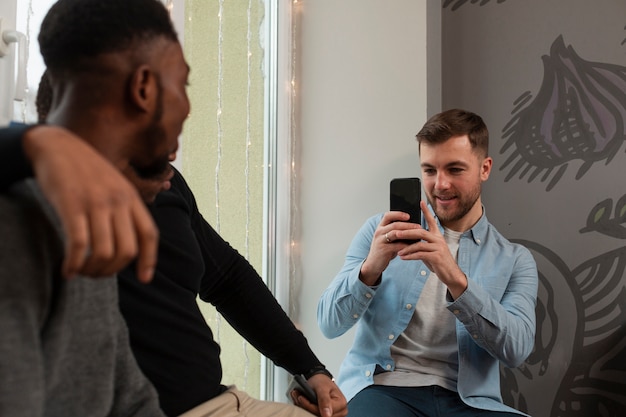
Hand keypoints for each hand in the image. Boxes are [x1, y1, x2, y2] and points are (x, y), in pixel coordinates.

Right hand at [22, 125, 157, 281]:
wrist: (57, 145)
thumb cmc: (86, 170)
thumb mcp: (114, 184)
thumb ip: (124, 209)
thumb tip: (128, 241)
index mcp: (131, 197)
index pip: (149, 234)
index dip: (149, 259)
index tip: (145, 278)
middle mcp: (117, 201)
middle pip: (127, 250)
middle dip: (113, 270)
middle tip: (97, 274)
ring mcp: (95, 203)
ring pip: (104, 252)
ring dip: (93, 270)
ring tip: (82, 272)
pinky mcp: (71, 205)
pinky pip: (79, 245)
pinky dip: (74, 264)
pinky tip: (68, 270)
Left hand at [291, 374, 347, 416]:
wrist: (320, 379)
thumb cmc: (322, 381)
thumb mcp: (322, 387)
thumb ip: (324, 401)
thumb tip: (327, 415)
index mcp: (341, 404)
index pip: (323, 412)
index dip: (310, 406)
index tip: (301, 398)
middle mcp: (340, 411)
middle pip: (319, 415)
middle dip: (307, 406)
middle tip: (298, 396)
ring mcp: (333, 414)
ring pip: (315, 416)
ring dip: (305, 407)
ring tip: (299, 397)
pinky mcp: (325, 415)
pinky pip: (314, 414)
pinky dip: (307, 408)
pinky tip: (303, 401)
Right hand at [359, 211, 419, 285]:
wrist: (374, 263)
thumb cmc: (384, 250)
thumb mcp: (389, 239)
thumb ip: (397, 232)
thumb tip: (414, 228)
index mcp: (380, 227)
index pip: (388, 215)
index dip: (398, 214)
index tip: (409, 215)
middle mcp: (379, 232)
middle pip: (394, 224)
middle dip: (408, 225)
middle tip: (419, 226)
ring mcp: (380, 240)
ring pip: (395, 233)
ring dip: (408, 233)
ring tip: (418, 235)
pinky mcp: (383, 249)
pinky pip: (397, 246)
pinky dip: (406, 245)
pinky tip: (413, 246)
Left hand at [396, 201, 466, 297]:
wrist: (451, 274)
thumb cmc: (439, 262)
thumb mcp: (431, 250)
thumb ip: (423, 243)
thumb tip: (409, 238)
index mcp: (437, 236)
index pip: (432, 220)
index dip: (426, 211)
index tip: (421, 202)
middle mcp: (438, 239)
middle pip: (420, 232)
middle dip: (406, 232)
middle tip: (396, 233)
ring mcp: (438, 248)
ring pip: (419, 244)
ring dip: (406, 247)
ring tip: (397, 251)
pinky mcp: (437, 257)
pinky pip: (420, 254)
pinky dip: (410, 256)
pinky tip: (403, 257)